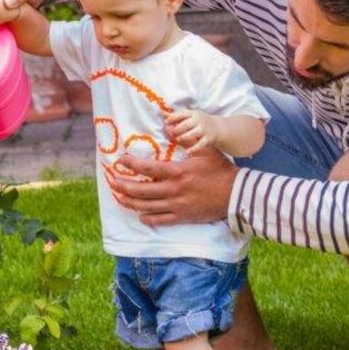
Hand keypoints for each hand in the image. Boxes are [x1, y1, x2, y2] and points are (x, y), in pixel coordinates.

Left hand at [106, 148, 237, 225]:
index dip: (131, 164)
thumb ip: (186, 140)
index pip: (148, 169)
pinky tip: (140, 216)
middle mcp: (173, 190)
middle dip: (123, 187)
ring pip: (147, 207)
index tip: (120, 160)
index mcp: (177, 172)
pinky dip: (148, 219)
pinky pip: (161, 220)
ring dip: (130, 203)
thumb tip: (169, 129)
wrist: (236, 194)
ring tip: (120, 198)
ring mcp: (177, 206)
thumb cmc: (220, 170)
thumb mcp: (204, 150)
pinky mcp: (182, 216)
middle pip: (141, 191)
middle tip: (112, 182)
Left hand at [166, 109, 219, 153]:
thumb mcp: (189, 116)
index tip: (166, 122)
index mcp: (192, 114)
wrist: (217, 127)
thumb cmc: (198, 121)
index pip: (182, 114)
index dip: (173, 118)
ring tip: (178, 139)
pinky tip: (186, 152)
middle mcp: (198, 120)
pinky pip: (200, 144)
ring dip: (184, 137)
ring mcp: (204, 130)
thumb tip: (161, 113)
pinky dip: (193, 149)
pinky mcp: (208, 139)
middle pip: (186, 124)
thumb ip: (176, 116)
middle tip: (170, 133)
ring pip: (192, 134)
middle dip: (177, 129)